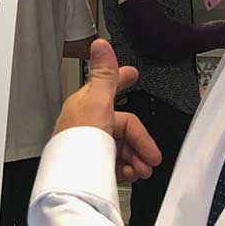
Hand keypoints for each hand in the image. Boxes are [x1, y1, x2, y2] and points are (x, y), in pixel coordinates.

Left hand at [54, 40, 161, 182]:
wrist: (73, 181)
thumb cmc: (80, 141)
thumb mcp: (97, 103)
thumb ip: (104, 75)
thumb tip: (100, 43)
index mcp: (86, 105)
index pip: (109, 87)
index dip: (123, 79)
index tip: (133, 74)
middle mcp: (87, 124)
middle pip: (122, 126)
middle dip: (140, 142)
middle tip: (151, 157)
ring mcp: (89, 146)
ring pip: (120, 147)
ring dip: (136, 158)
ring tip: (142, 171)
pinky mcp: (91, 166)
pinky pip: (114, 164)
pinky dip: (126, 169)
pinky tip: (131, 175)